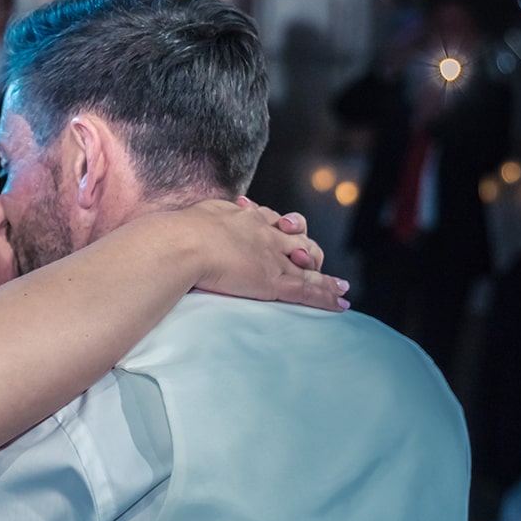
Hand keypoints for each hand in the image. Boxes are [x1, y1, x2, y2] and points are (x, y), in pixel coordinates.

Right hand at [184, 197, 349, 312]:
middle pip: (297, 238)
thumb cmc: (179, 234)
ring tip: (339, 286)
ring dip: (325, 276)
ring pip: (309, 265)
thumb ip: (201, 219)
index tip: (285, 228)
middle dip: (306, 248)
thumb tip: (189, 224)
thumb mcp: (195, 217)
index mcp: (244, 217)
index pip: (271, 220)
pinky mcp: (276, 281)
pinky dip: (326, 297)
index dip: (281, 226)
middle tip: (307, 258)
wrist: (184, 243)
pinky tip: (341, 303)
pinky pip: (308, 289)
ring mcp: (273, 257)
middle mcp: (265, 233)